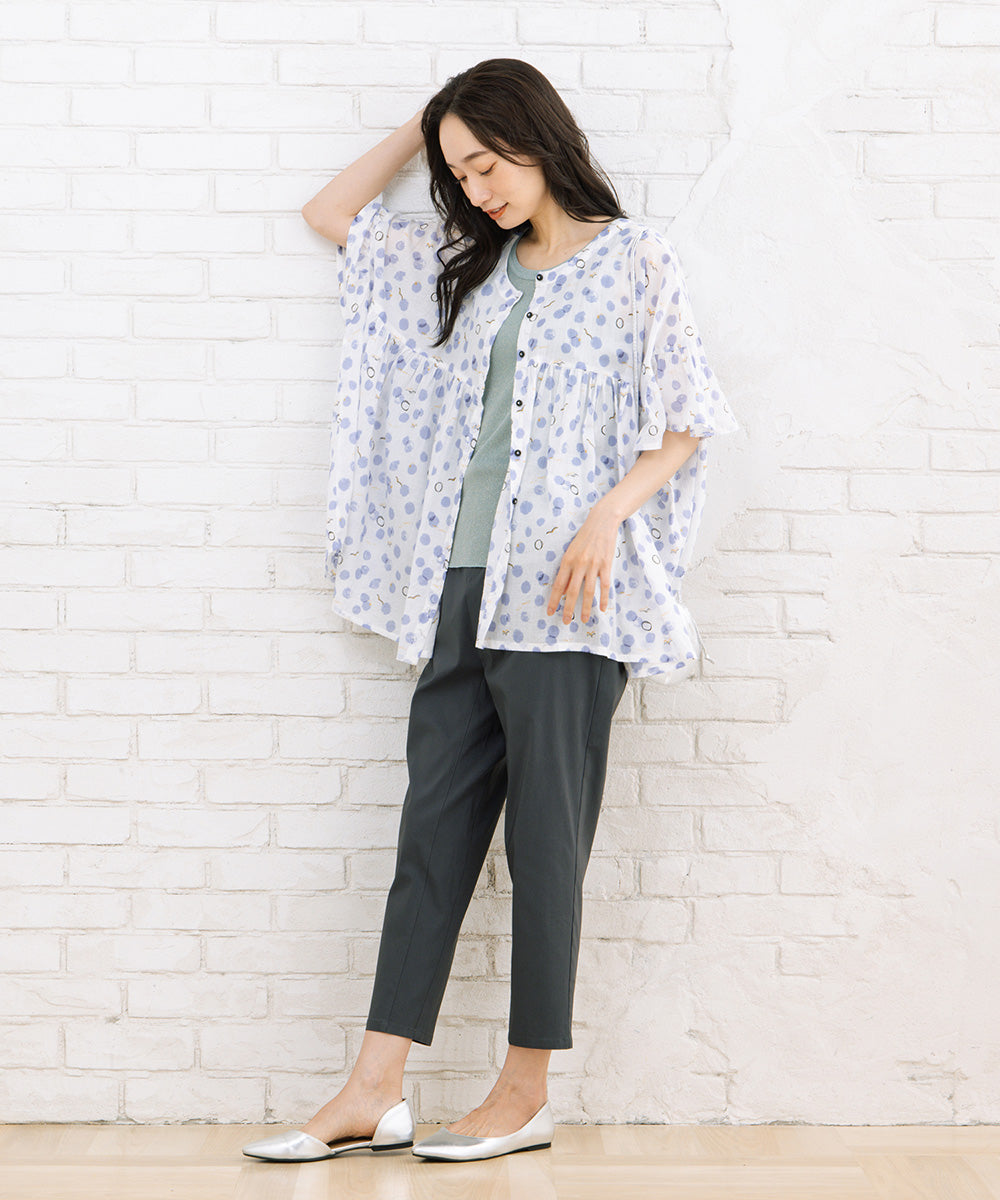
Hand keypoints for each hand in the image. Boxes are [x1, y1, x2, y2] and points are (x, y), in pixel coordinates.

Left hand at [546, 502, 620, 624]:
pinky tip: (602, 609)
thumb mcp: (571, 552)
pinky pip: (604, 586)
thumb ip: (567, 571)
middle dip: (568, 608)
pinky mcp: (606, 565)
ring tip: (583, 619)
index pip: (558, 585)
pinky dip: (603, 599)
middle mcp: (579, 564)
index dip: (554, 600)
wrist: (601, 522)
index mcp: (567, 561)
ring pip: (588, 591)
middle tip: (565, 621)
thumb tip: (563, 591)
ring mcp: (593, 565)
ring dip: (585, 608)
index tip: (550, 612)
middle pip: (572, 591)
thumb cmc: (584, 537)